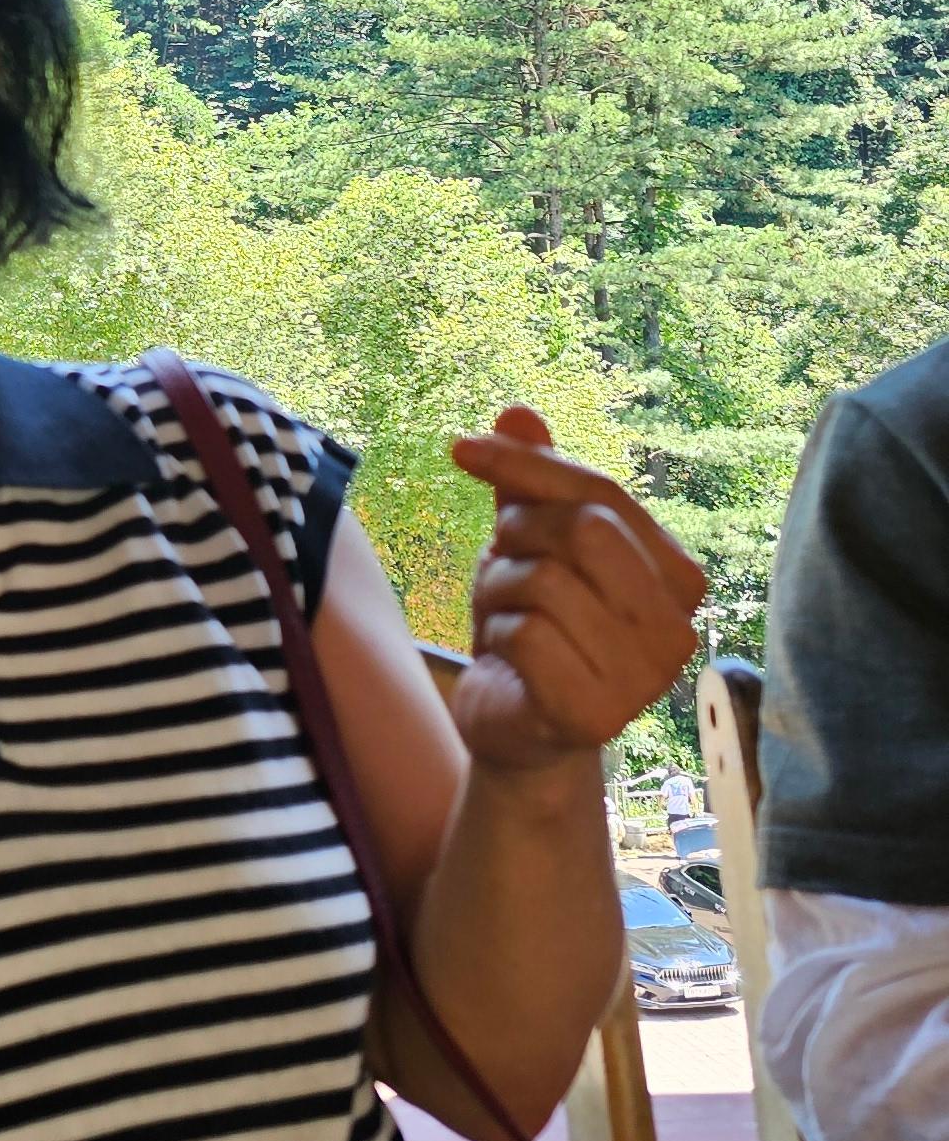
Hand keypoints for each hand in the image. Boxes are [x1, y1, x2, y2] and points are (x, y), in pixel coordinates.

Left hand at [450, 412, 705, 775]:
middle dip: (516, 536)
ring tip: (504, 622)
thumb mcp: (531, 546)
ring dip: (498, 592)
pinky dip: (495, 636)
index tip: (460, 448)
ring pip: (545, 581)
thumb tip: (516, 410)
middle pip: (583, 529)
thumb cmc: (535, 629)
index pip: (603, 492)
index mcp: (679, 577)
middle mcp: (678, 628)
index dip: (527, 463)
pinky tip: (504, 661)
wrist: (515, 730)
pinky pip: (524, 635)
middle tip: (500, 569)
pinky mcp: (597, 715)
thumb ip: (533, 483)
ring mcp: (643, 678)